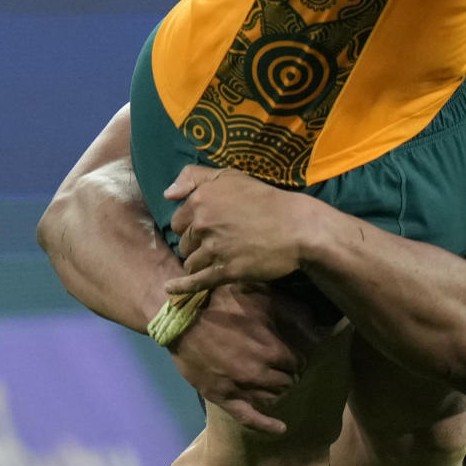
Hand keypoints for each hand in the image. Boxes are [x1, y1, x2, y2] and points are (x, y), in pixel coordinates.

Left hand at [164, 165, 307, 293]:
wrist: (297, 227)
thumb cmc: (266, 199)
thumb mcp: (231, 176)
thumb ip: (195, 177)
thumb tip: (167, 194)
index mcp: (201, 200)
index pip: (179, 221)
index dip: (191, 225)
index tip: (207, 227)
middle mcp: (204, 224)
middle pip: (184, 243)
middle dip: (196, 244)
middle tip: (219, 242)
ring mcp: (215, 249)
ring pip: (191, 262)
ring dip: (200, 262)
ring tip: (218, 258)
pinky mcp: (226, 270)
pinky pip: (196, 282)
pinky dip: (182, 287)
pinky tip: (171, 289)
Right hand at [167, 281, 328, 435]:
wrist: (183, 320)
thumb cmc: (222, 304)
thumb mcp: (262, 298)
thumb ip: (290, 310)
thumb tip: (315, 322)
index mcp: (272, 349)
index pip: (298, 363)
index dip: (297, 360)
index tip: (293, 357)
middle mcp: (260, 372)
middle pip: (287, 382)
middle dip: (288, 376)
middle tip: (284, 370)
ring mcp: (241, 387)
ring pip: (272, 399)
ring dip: (277, 392)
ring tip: (275, 386)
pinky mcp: (223, 397)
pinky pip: (249, 418)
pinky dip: (266, 425)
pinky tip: (281, 429)